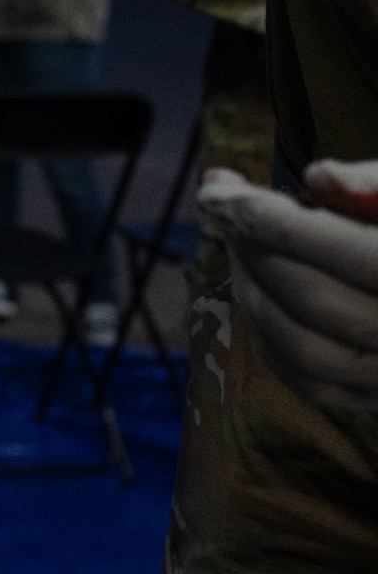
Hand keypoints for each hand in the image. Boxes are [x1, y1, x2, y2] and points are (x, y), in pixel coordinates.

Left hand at [198, 165, 377, 415]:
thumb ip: (371, 183)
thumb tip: (319, 175)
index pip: (319, 243)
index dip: (255, 213)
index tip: (213, 190)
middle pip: (309, 297)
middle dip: (253, 250)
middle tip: (226, 213)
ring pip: (303, 348)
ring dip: (253, 293)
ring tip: (240, 248)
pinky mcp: (376, 397)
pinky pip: (311, 383)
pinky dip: (271, 338)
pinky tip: (260, 293)